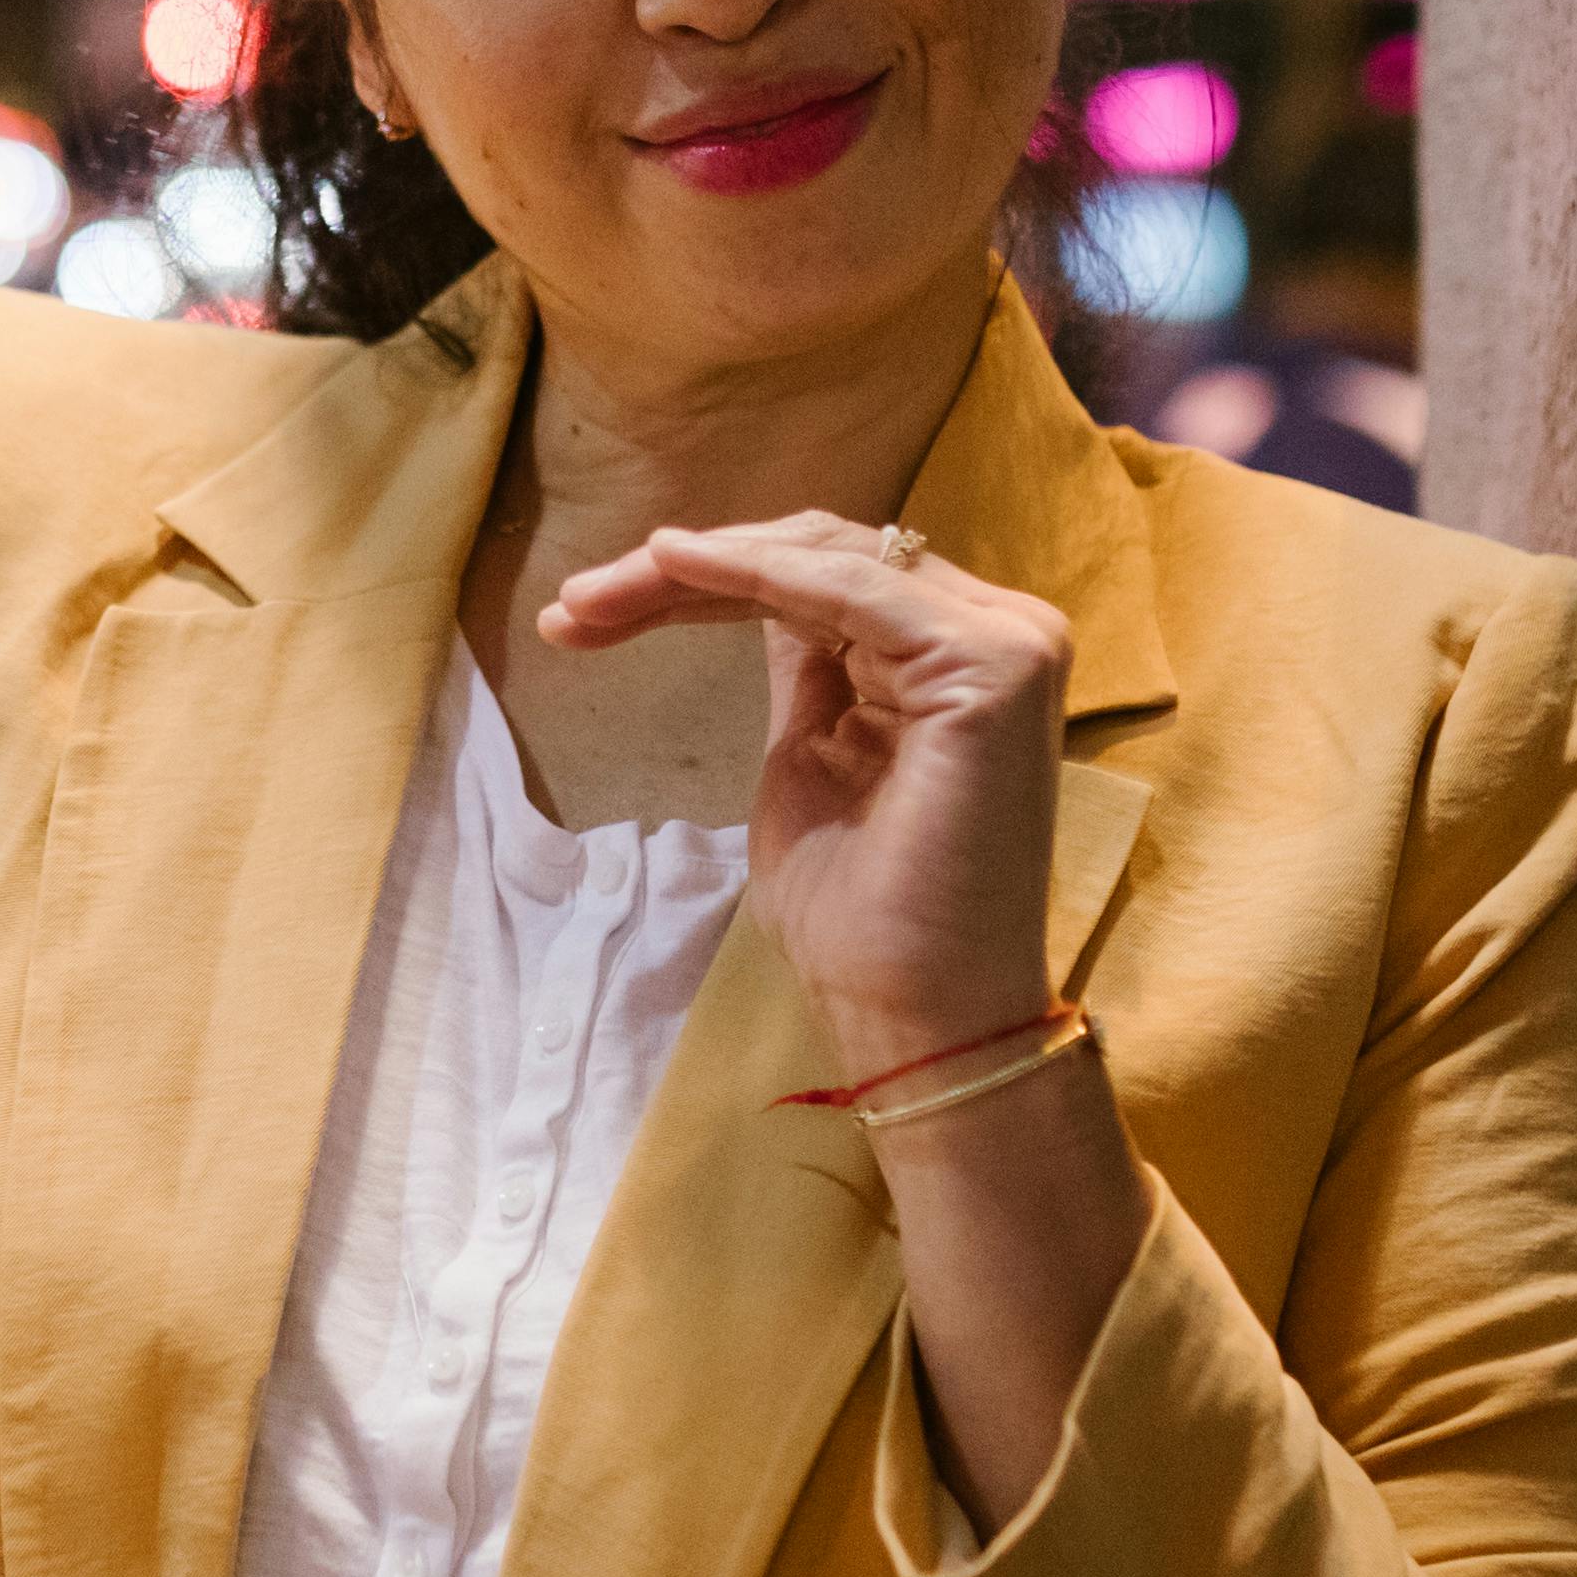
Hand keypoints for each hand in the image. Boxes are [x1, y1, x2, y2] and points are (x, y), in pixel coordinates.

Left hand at [532, 513, 1065, 1067]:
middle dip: (683, 572)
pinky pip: (850, 589)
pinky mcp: (990, 665)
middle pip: (817, 560)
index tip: (584, 618)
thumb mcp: (811, 762)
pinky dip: (756, 569)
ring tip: (590, 600)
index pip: (820, 583)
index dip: (704, 585)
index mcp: (950, 660)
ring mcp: (1003, 644)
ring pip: (824, 560)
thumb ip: (807, 673)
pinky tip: (670, 562)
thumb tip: (753, 597)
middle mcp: (993, 633)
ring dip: (697, 568)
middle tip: (572, 608)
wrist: (914, 1016)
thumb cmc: (861, 921)